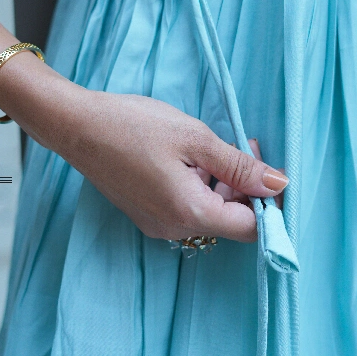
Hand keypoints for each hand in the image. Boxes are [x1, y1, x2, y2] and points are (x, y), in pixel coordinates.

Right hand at [21, 82, 287, 243]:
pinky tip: (197, 158)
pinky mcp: (147, 215)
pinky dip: (201, 187)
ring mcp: (158, 224)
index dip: (271, 205)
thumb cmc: (135, 126)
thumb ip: (239, 166)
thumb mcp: (195, 139)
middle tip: (247, 146)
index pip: (251, 229)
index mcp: (190, 213)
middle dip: (247, 188)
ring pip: (210, 214)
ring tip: (220, 147)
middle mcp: (174, 229)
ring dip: (224, 185)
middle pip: (231, 222)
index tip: (273, 173)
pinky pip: (188, 209)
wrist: (78, 126)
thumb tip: (279, 184)